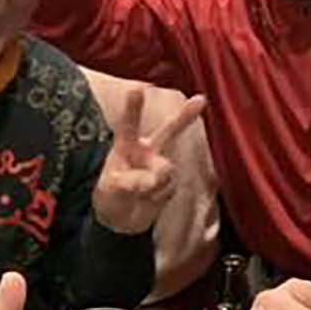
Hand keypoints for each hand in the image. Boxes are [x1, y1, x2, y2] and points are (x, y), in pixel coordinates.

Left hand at [90, 86, 207, 234]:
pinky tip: (147, 199)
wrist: (121, 221)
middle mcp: (146, 151)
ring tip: (137, 193)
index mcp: (125, 145)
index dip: (134, 106)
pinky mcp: (170, 184)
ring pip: (165, 170)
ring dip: (151, 184)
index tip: (137, 88)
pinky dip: (155, 197)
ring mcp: (160, 167)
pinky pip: (167, 189)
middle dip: (185, 116)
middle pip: (169, 130)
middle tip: (201, 100)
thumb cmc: (110, 197)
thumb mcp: (109, 190)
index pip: (130, 124)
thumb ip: (129, 182)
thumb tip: (152, 180)